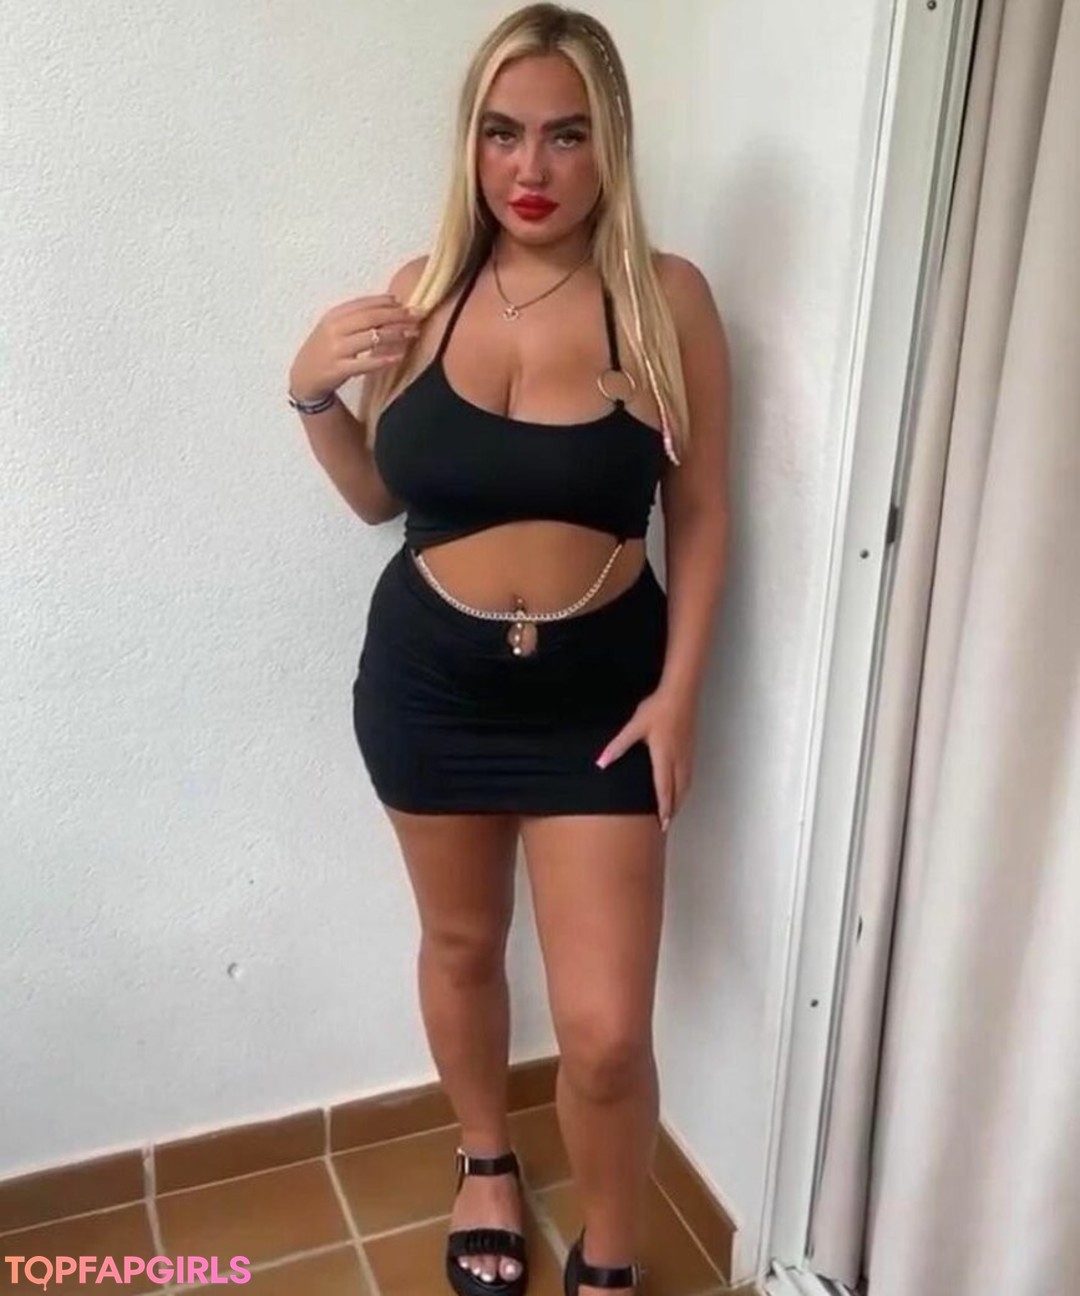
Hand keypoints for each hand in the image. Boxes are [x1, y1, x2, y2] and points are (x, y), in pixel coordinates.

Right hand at [288, 294, 421, 402]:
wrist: (304, 376)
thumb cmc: (325, 349)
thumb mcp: (335, 327)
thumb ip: (358, 316)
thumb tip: (391, 302)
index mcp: (334, 315)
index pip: (364, 304)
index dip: (387, 303)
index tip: (407, 304)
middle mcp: (334, 329)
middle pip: (370, 318)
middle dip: (396, 316)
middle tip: (417, 316)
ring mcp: (336, 350)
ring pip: (371, 338)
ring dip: (395, 334)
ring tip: (413, 333)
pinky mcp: (339, 369)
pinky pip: (365, 363)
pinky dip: (383, 359)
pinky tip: (399, 356)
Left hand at [595, 688, 695, 831]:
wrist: (681, 693)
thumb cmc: (658, 709)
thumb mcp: (634, 727)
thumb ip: (618, 746)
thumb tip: (601, 762)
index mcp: (664, 758)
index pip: (664, 790)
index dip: (664, 809)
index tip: (663, 825)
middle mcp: (679, 760)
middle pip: (678, 792)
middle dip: (673, 809)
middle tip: (666, 824)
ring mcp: (687, 755)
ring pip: (686, 785)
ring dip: (680, 800)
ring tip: (673, 811)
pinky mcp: (690, 748)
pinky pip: (689, 775)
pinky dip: (684, 788)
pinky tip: (680, 787)